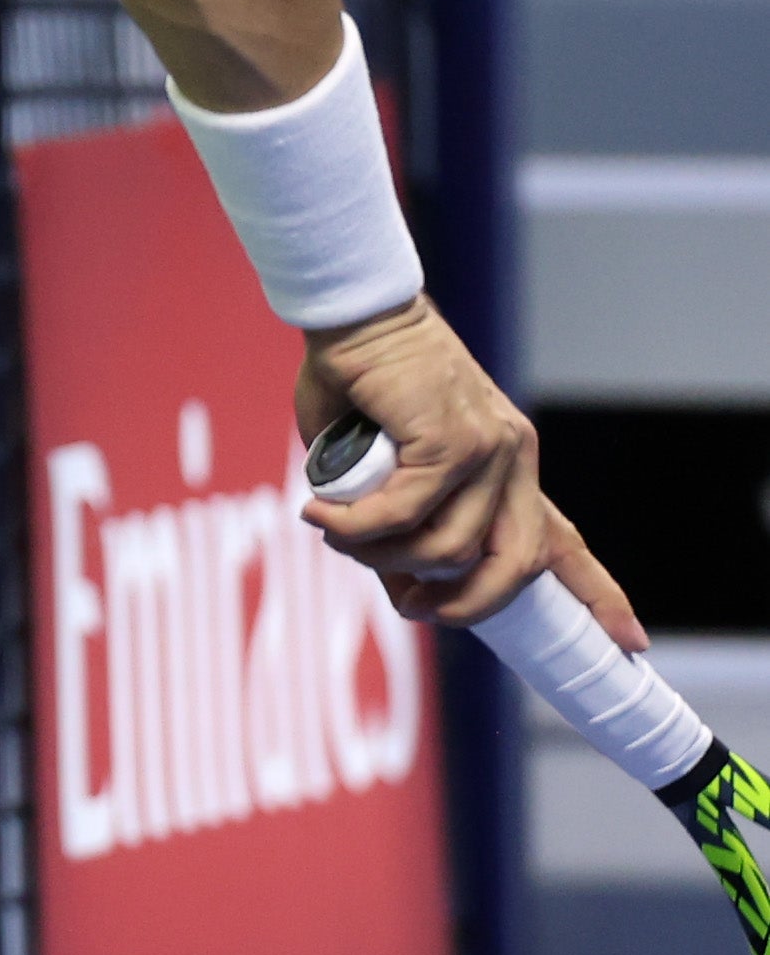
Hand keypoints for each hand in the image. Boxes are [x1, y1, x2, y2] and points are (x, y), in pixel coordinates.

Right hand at [299, 301, 642, 639]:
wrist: (356, 313)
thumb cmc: (359, 380)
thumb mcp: (381, 463)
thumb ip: (395, 518)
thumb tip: (395, 583)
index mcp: (507, 464)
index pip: (562, 539)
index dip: (597, 593)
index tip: (630, 641)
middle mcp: (512, 458)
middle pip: (517, 563)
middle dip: (468, 605)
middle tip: (413, 608)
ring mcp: (490, 449)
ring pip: (452, 546)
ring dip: (384, 557)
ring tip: (336, 535)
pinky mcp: (453, 440)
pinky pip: (406, 510)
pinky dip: (360, 523)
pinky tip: (324, 514)